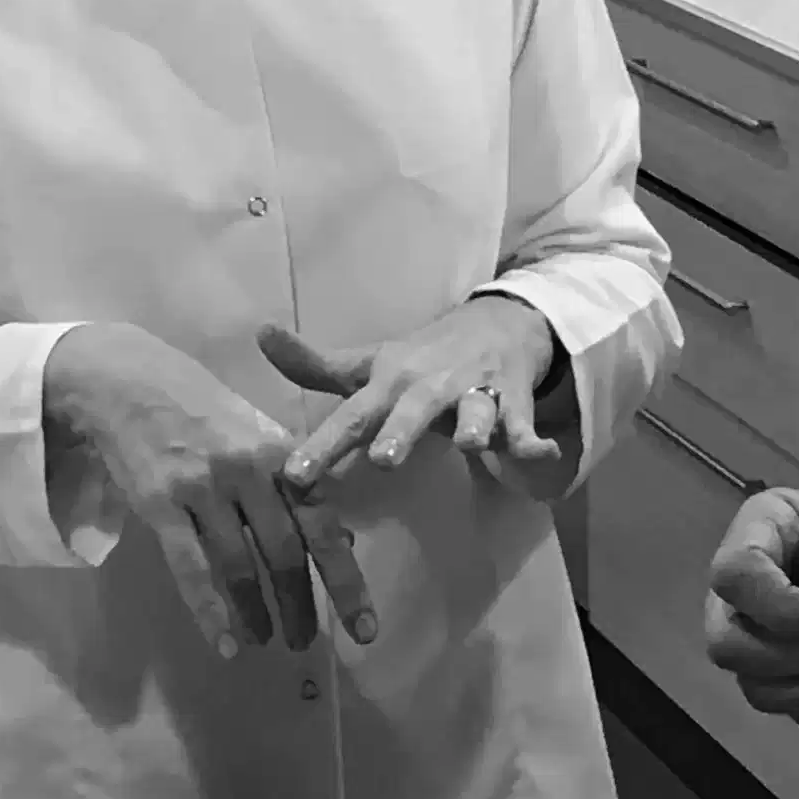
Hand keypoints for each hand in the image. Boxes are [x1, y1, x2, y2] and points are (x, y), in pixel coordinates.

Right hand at [42, 322, 376, 661]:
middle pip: (287, 551)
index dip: (346, 580)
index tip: (365, 628)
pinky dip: (210, 611)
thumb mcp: (262, 436)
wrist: (133, 381)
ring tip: (266, 640)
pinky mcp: (161, 503)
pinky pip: (190, 567)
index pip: (325, 524)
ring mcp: (204, 487)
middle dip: (301, 604)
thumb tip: (344, 538)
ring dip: (257, 611)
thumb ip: (300, 486)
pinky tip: (225, 644)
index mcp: (283, 453)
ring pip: (240, 564)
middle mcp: (250, 470)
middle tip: (307, 643)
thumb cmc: (206, 411)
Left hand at [260, 297, 570, 499]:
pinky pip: (522, 423)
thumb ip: (316, 366)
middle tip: (386, 459)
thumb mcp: (371, 363)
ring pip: (474, 411)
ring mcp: (473, 391)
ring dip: (472, 426)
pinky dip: (531, 438)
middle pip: (413, 411)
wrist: (497, 323)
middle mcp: (429, 386)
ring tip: (471, 442)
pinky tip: (538, 453)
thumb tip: (260, 335)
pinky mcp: (512, 400)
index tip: (294, 476)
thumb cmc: (423, 358)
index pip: (351, 415)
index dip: (323, 445)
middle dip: (401, 432)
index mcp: (390, 382)